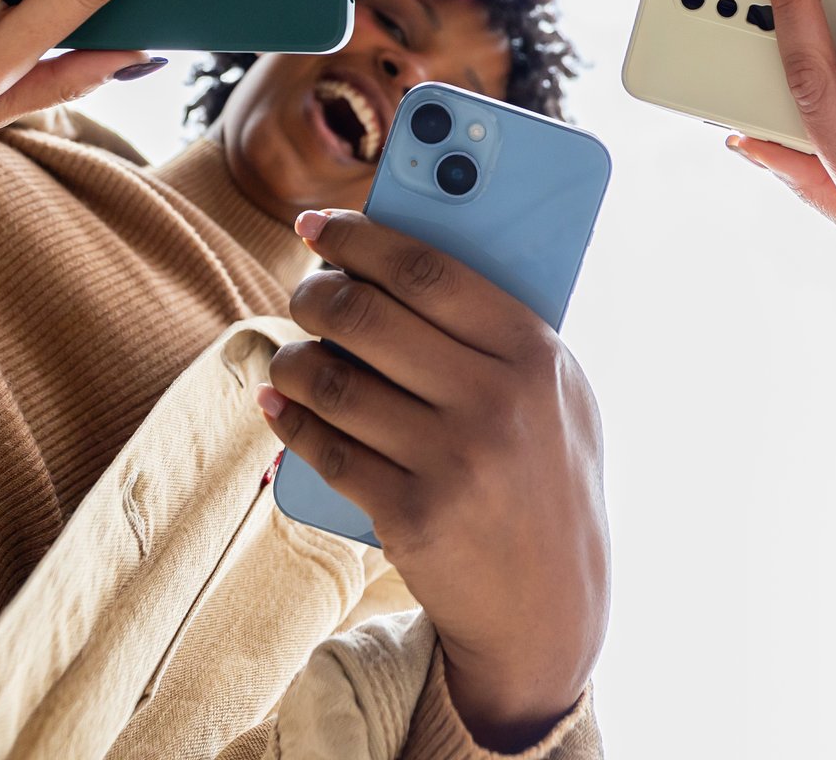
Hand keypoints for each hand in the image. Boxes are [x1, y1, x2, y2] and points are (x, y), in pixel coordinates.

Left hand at [263, 210, 606, 751]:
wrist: (551, 610)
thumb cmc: (548, 480)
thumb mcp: (557, 396)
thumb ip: (500, 330)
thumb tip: (400, 260)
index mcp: (535, 353)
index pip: (427, 270)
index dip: (360, 238)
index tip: (317, 224)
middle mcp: (495, 400)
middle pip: (368, 316)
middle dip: (314, 293)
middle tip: (303, 291)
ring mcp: (452, 460)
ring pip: (334, 382)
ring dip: (293, 359)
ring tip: (289, 355)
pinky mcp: (411, 515)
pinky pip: (324, 449)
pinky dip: (288, 420)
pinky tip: (277, 403)